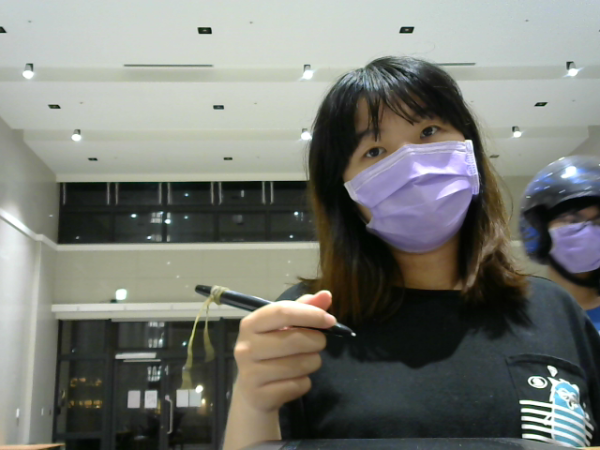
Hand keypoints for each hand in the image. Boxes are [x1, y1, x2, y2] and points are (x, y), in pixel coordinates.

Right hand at [233, 291, 335, 412]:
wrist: (252, 391)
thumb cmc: (271, 350)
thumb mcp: (284, 326)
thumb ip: (304, 309)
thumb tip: (326, 295)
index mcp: (251, 324)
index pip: (283, 312)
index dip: (310, 314)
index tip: (330, 320)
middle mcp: (246, 347)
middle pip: (295, 339)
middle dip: (316, 341)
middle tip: (319, 343)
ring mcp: (250, 373)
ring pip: (300, 365)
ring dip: (313, 362)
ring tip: (307, 361)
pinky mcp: (260, 396)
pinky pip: (297, 386)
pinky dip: (304, 383)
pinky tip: (294, 380)